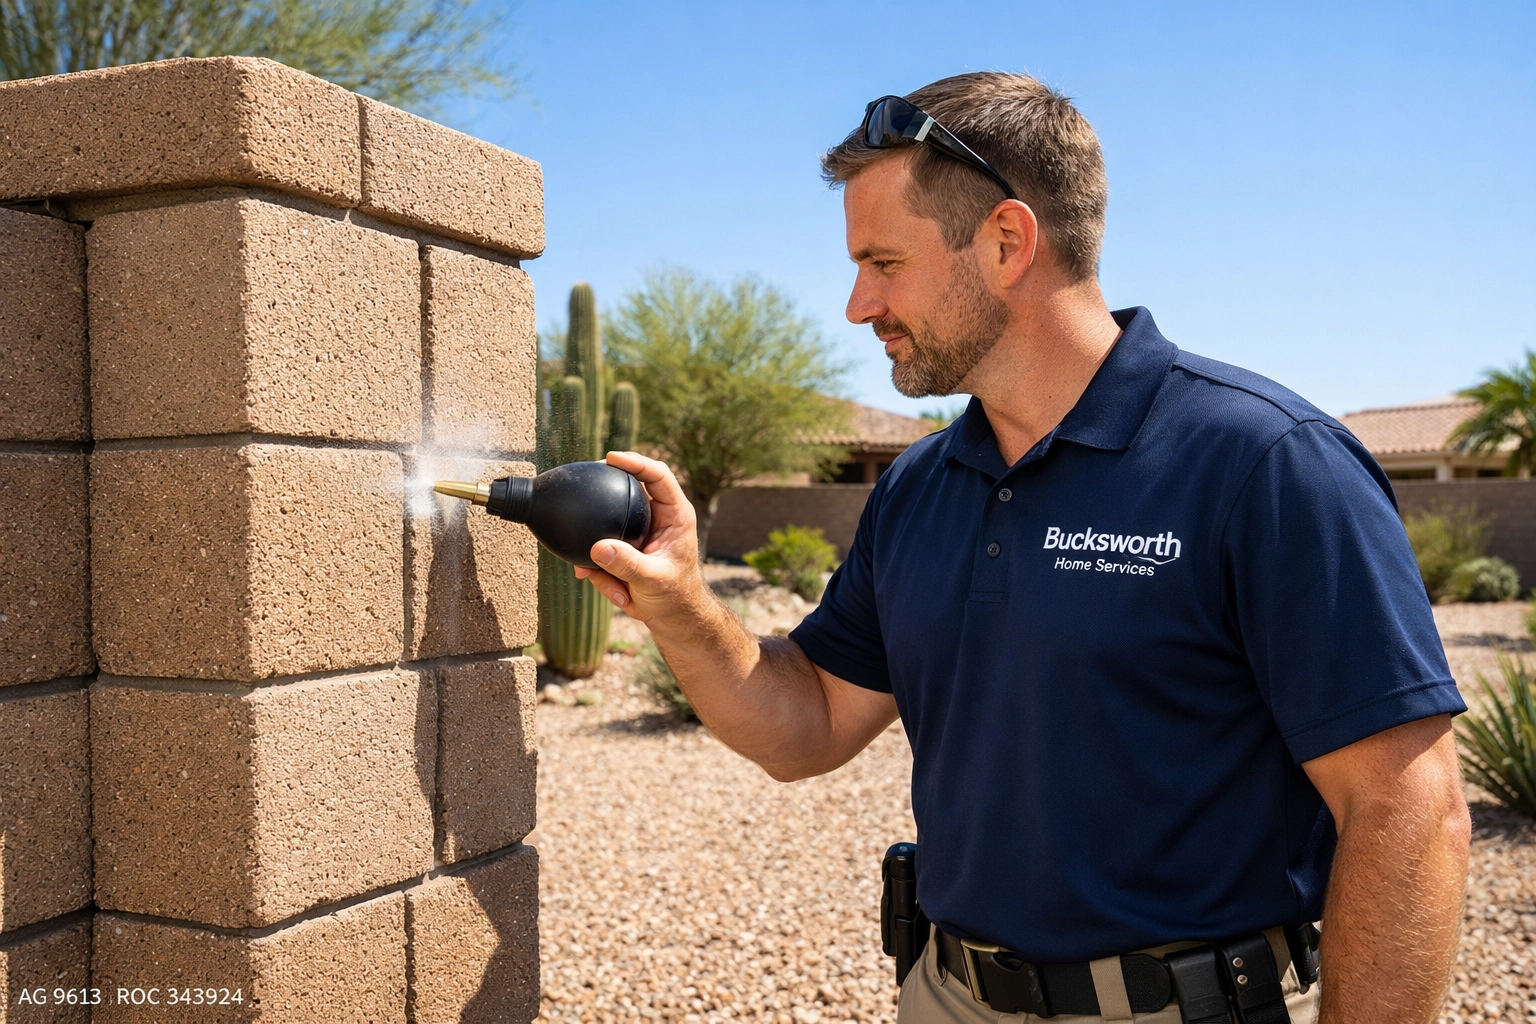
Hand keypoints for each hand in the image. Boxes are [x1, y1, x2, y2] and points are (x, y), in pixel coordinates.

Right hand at [573, 451, 706, 622]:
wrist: (672, 617)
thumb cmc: (675, 596)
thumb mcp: (653, 580)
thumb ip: (627, 564)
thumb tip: (598, 548)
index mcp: (675, 515)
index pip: (658, 475)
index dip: (636, 462)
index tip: (611, 458)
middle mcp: (657, 517)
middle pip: (629, 490)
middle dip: (608, 492)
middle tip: (588, 486)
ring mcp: (638, 531)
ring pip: (609, 524)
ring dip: (604, 557)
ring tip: (618, 588)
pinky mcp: (623, 546)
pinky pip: (600, 549)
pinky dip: (600, 571)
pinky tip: (612, 592)